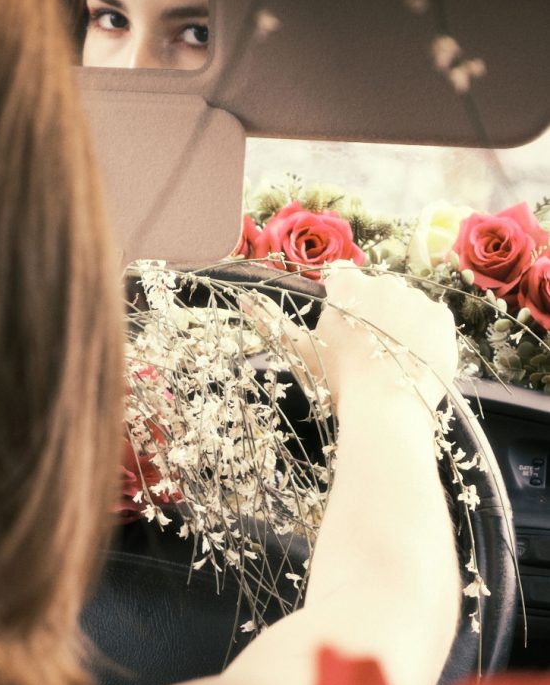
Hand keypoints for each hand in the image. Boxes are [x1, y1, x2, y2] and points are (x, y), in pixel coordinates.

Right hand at [246, 266, 457, 412]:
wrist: (384, 406)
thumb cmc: (334, 378)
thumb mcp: (298, 350)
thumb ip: (269, 321)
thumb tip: (244, 298)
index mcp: (347, 284)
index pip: (343, 278)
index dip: (343, 303)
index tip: (345, 329)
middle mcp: (383, 281)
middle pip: (377, 292)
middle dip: (372, 315)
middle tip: (367, 351)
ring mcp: (416, 298)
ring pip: (406, 306)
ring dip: (400, 326)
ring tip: (391, 361)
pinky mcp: (441, 317)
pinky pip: (432, 321)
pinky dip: (424, 337)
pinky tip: (412, 361)